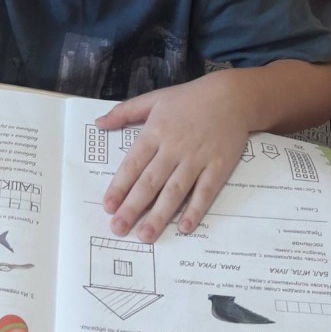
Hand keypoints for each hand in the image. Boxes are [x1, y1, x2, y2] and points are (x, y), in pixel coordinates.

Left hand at [96, 73, 249, 242]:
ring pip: (175, 191)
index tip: (108, 206)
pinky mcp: (219, 166)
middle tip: (119, 228)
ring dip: (160, 214)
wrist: (232, 96)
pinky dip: (195, 209)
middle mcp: (174, 148)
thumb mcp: (153, 99)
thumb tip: (98, 124)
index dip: (120, 186)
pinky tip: (184, 227)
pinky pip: (205, 191)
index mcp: (155, 132)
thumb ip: (124, 112)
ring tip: (146, 235)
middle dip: (133, 207)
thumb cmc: (189, 99)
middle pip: (150, 182)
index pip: (133, 164)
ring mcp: (197, 159)